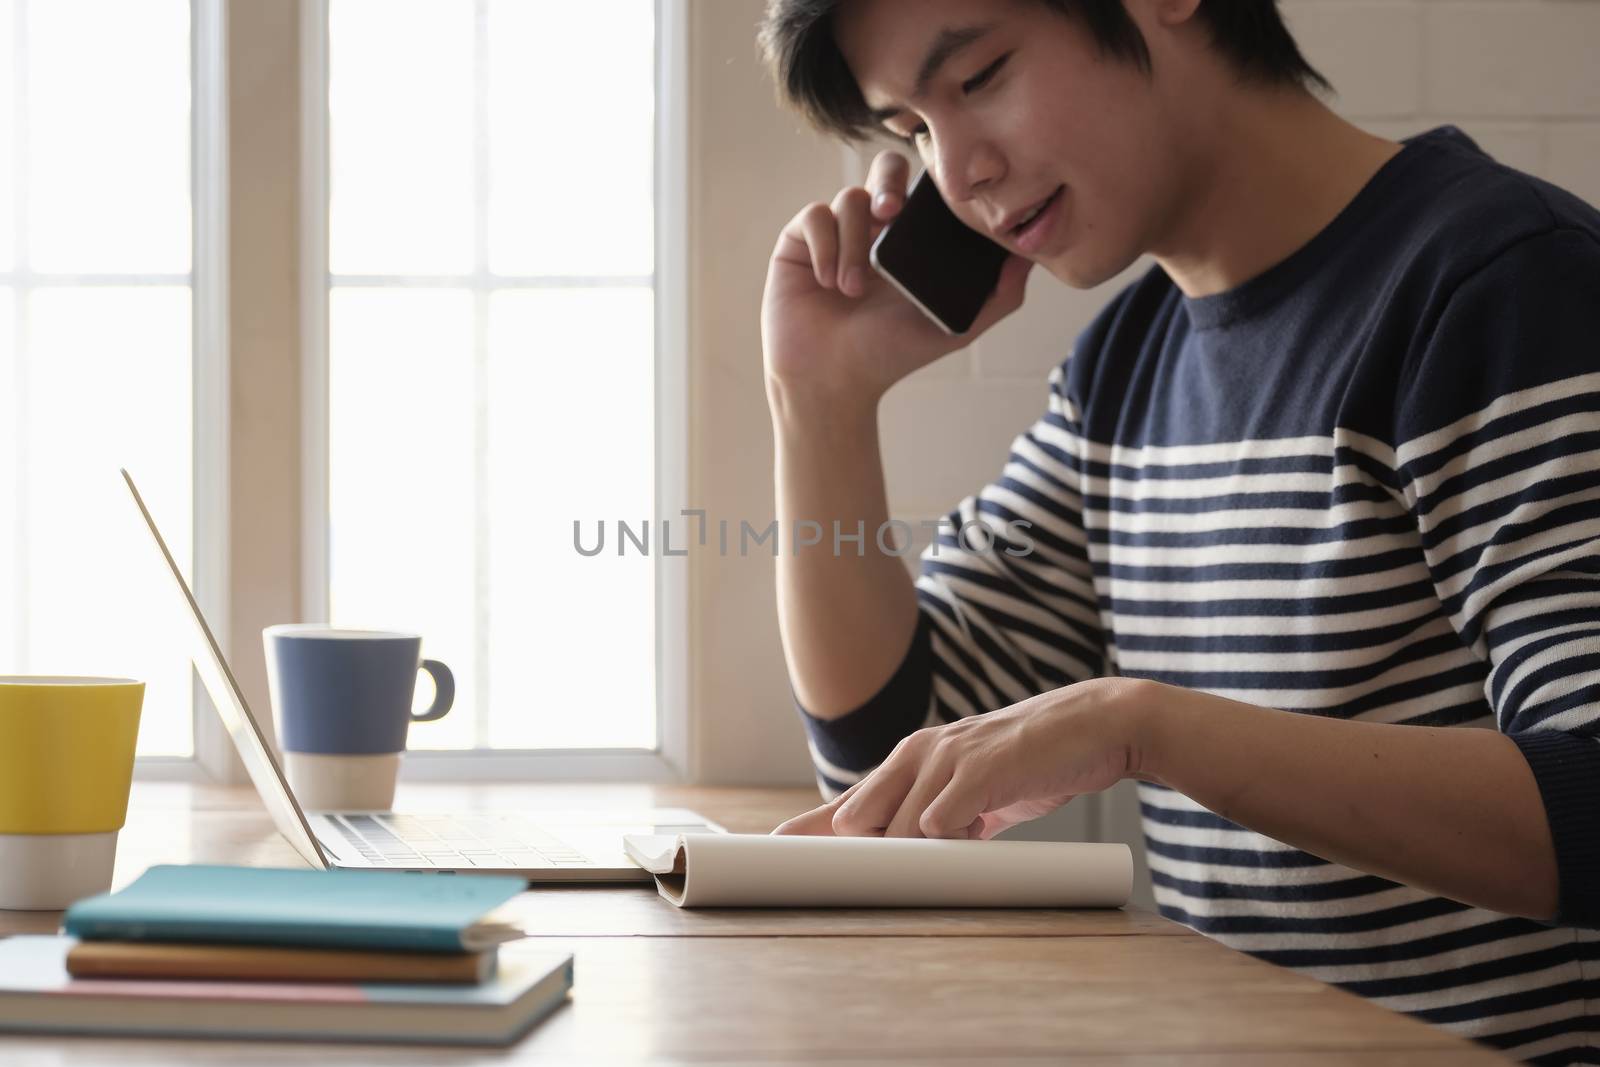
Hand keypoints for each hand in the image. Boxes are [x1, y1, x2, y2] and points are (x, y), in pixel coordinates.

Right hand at [761, 149, 1032, 407]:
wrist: (834, 380)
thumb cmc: (891, 354)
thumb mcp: (956, 327)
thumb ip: (998, 296)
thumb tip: (1030, 257)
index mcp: (909, 240)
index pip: (923, 189)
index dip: (928, 185)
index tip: (932, 205)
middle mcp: (872, 228)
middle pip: (884, 169)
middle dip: (889, 182)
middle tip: (891, 212)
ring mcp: (835, 232)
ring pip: (848, 198)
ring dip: (854, 242)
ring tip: (854, 288)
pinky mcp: (798, 241)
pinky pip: (814, 216)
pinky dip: (825, 245)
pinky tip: (829, 281)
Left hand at [772, 679, 1150, 839]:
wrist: (1093, 728)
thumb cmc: (1027, 764)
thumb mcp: (970, 795)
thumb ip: (936, 822)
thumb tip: (904, 861)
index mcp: (909, 762)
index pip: (845, 806)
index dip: (807, 834)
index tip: (767, 857)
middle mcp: (918, 754)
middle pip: (859, 818)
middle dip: (852, 857)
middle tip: (843, 888)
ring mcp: (947, 758)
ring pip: (898, 825)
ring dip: (913, 853)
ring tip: (946, 850)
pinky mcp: (980, 769)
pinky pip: (942, 817)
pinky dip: (947, 838)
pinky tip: (966, 836)